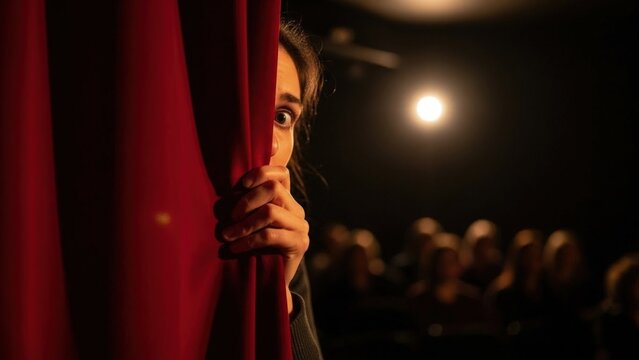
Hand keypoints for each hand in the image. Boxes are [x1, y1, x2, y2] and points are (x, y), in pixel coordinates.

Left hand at [220, 166, 308, 313]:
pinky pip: (270, 235)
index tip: (241, 184)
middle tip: (229, 217)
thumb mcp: (247, 224)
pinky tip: (233, 248)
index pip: (281, 173)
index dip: (261, 172)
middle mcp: (296, 210)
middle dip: (246, 200)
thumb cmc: (251, 251)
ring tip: (226, 235)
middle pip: (273, 188)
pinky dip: (248, 240)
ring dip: (243, 224)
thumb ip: (244, 205)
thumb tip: (225, 191)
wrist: (266, 285)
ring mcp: (301, 227)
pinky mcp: (299, 244)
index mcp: (285, 200)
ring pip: (270, 211)